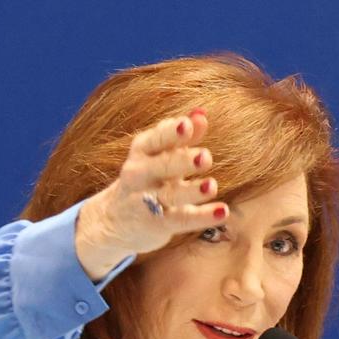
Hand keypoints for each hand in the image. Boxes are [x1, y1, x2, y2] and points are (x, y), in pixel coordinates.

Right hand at [74, 109, 227, 280]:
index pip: (156, 139)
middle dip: (182, 161)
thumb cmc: (147, 178)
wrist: (115, 220)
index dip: (171, 132)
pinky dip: (203, 217)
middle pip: (162, 166)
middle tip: (205, 157)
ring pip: (171, 195)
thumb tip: (202, 114)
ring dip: (192, 191)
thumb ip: (181, 136)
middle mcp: (141, 175)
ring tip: (212, 186)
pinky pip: (182, 219)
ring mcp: (148, 201)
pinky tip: (223, 211)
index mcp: (142, 151)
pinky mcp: (159, 224)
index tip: (187, 124)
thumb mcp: (159, 154)